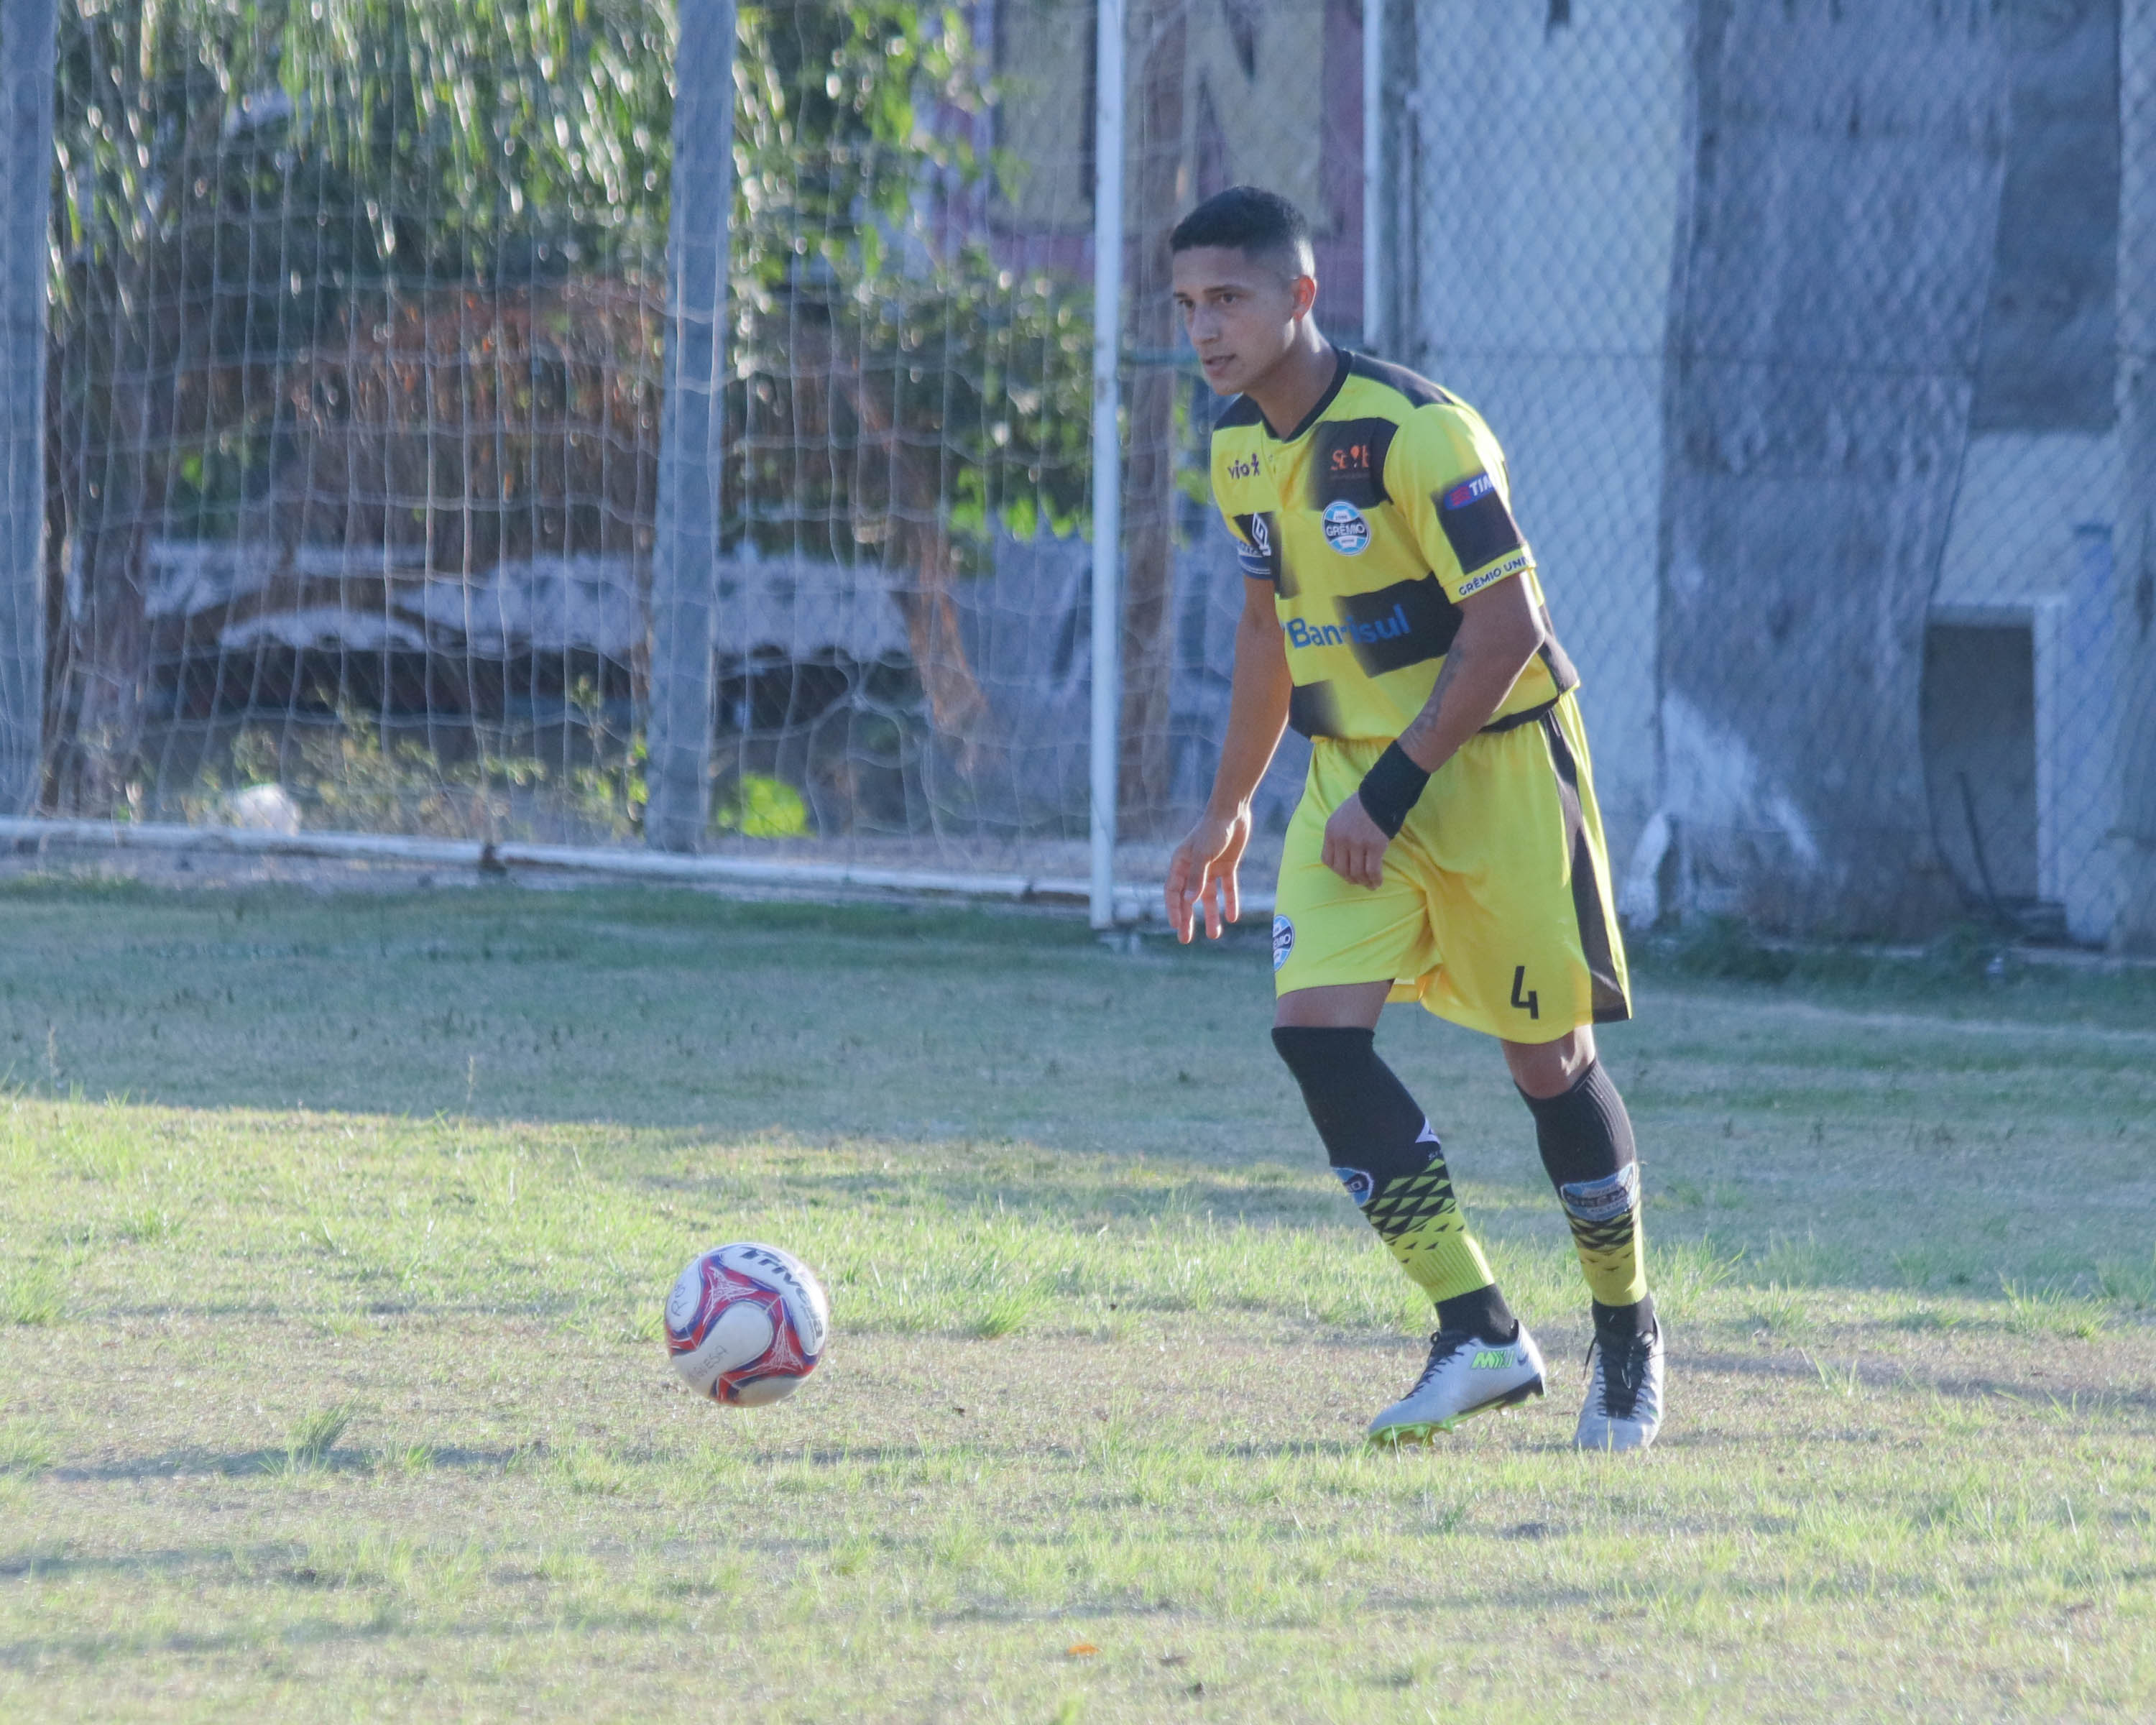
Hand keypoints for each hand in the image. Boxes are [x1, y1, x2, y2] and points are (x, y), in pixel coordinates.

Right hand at [1165, 805, 1251, 941]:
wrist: (1233, 811)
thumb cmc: (1213, 829)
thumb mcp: (1204, 854)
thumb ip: (1197, 877)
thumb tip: (1189, 901)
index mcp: (1180, 863)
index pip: (1173, 892)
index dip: (1174, 910)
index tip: (1176, 926)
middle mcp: (1193, 868)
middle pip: (1188, 898)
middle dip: (1187, 919)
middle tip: (1186, 940)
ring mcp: (1210, 868)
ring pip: (1208, 897)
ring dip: (1210, 915)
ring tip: (1214, 935)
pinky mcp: (1227, 865)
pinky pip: (1227, 888)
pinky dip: (1230, 902)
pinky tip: (1233, 917)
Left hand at [1322, 794, 1389, 889]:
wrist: (1380, 795)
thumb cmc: (1362, 806)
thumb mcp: (1340, 817)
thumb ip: (1338, 834)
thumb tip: (1342, 855)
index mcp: (1331, 831)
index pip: (1327, 860)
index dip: (1337, 870)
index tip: (1345, 873)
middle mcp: (1341, 839)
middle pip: (1342, 869)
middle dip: (1350, 879)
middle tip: (1358, 881)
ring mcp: (1358, 843)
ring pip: (1357, 872)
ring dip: (1363, 882)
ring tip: (1370, 885)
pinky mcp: (1375, 846)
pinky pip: (1372, 870)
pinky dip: (1375, 879)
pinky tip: (1378, 882)